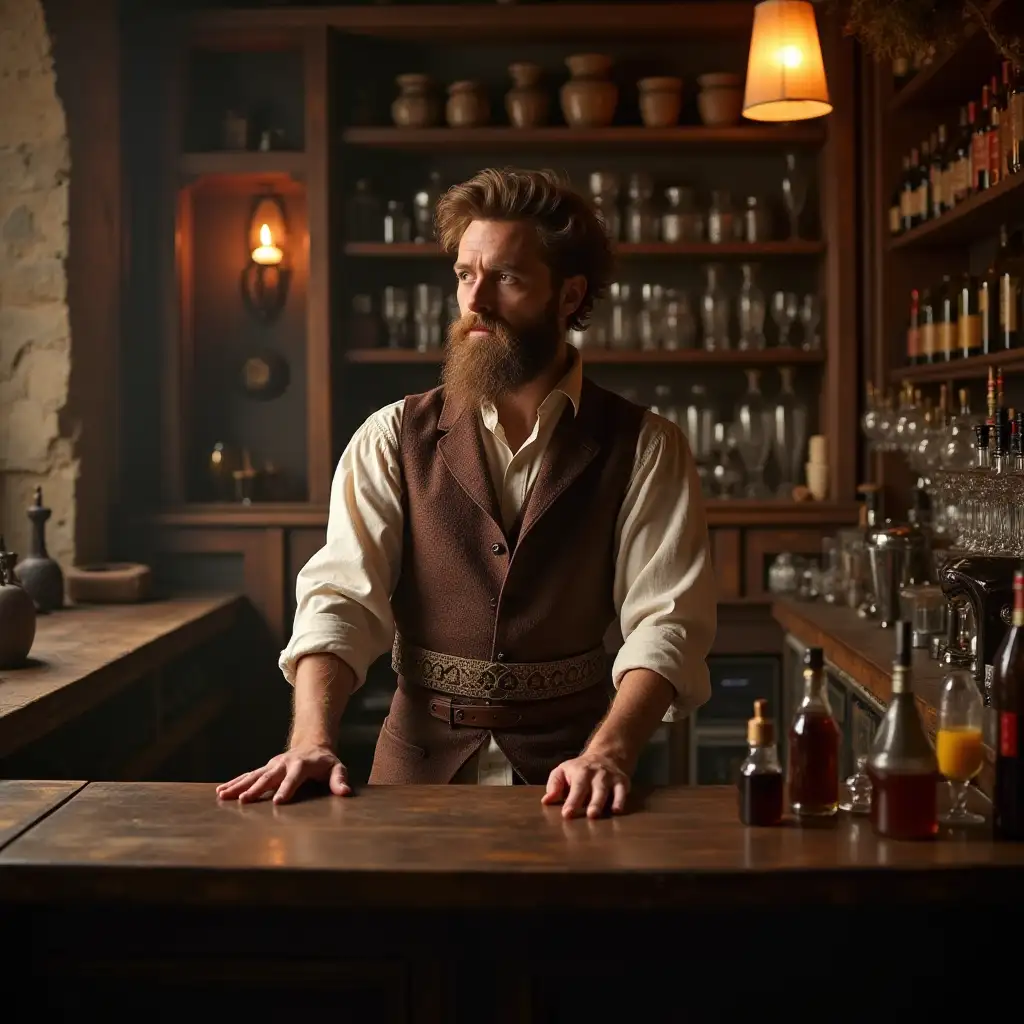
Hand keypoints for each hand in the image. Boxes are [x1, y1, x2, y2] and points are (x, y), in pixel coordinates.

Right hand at [215, 745, 350, 804]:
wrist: (312, 746)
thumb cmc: (326, 763)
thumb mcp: (337, 768)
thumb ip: (340, 780)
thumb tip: (345, 792)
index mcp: (302, 765)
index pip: (294, 777)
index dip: (287, 788)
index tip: (278, 802)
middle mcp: (284, 763)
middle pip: (269, 776)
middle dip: (257, 788)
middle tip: (244, 800)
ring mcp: (272, 765)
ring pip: (254, 775)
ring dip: (239, 785)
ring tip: (223, 795)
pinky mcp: (265, 769)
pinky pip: (248, 776)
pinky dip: (235, 783)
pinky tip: (221, 792)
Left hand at [541, 751, 629, 818]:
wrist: (606, 755)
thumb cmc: (579, 769)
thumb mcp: (563, 771)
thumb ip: (554, 785)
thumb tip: (546, 801)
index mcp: (580, 771)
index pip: (576, 787)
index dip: (572, 801)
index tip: (567, 814)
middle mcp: (596, 774)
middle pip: (594, 788)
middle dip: (592, 802)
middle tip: (590, 816)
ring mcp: (610, 778)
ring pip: (607, 790)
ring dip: (603, 802)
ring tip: (599, 815)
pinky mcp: (622, 782)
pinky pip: (623, 791)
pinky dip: (621, 800)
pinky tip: (617, 811)